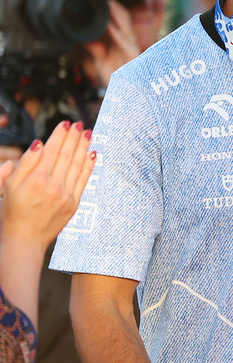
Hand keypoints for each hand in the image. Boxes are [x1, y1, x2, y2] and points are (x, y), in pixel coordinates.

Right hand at [1, 120, 94, 249]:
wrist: (25, 240)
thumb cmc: (12, 212)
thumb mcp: (10, 186)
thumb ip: (26, 163)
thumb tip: (39, 143)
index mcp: (37, 179)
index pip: (52, 150)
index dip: (60, 135)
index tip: (66, 123)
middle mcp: (54, 186)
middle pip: (67, 155)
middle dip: (74, 137)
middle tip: (80, 124)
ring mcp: (66, 195)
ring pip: (77, 165)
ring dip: (83, 147)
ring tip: (88, 133)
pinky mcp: (74, 204)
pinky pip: (83, 180)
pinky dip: (89, 166)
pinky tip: (92, 154)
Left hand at [84, 0, 139, 87]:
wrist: (124, 97)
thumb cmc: (116, 79)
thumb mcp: (101, 62)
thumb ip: (95, 50)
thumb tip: (87, 39)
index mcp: (121, 42)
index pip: (118, 21)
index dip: (112, 9)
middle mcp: (128, 43)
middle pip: (124, 19)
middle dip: (116, 7)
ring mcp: (131, 49)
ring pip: (126, 27)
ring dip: (117, 14)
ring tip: (108, 4)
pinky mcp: (133, 57)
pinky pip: (125, 43)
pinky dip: (117, 34)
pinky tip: (109, 26)